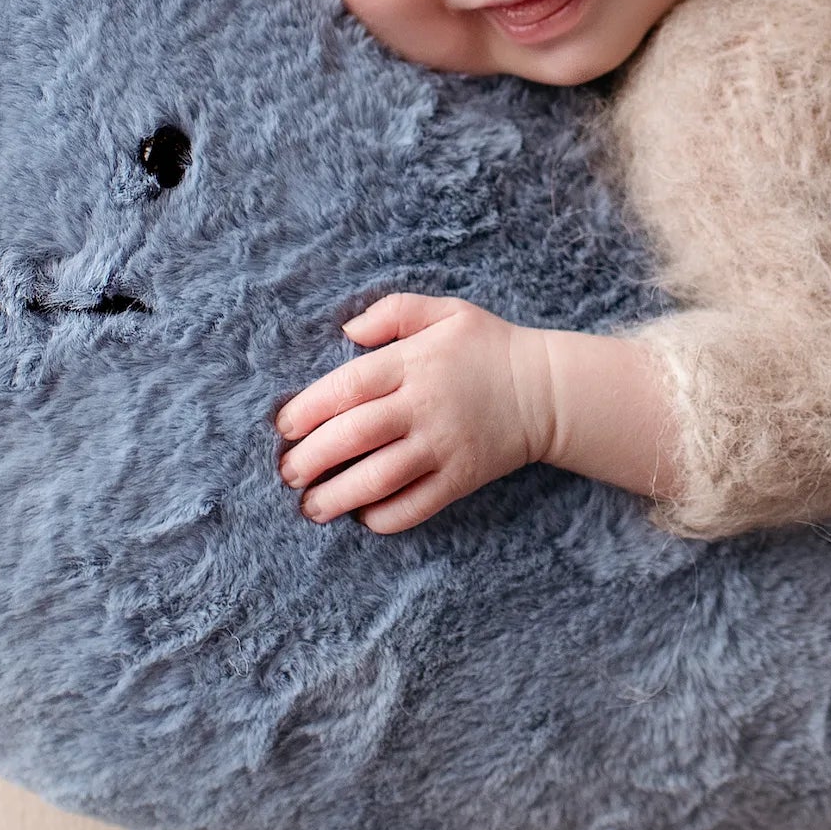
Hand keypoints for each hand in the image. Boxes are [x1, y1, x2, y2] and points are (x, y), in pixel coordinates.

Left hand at [272, 293, 554, 532]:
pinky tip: (363, 517)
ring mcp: (443, 446)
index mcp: (414, 362)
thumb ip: (393, 312)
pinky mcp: (461, 478)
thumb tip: (345, 330)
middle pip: (354, 436)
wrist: (547, 390)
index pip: (348, 386)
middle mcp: (424, 406)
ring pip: (379, 478)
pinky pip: (415, 506)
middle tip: (288, 473)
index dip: (308, 409)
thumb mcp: (446, 312)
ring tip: (311, 507)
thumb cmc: (488, 348)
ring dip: (337, 497)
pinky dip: (384, 518)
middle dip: (311, 459)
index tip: (284, 428)